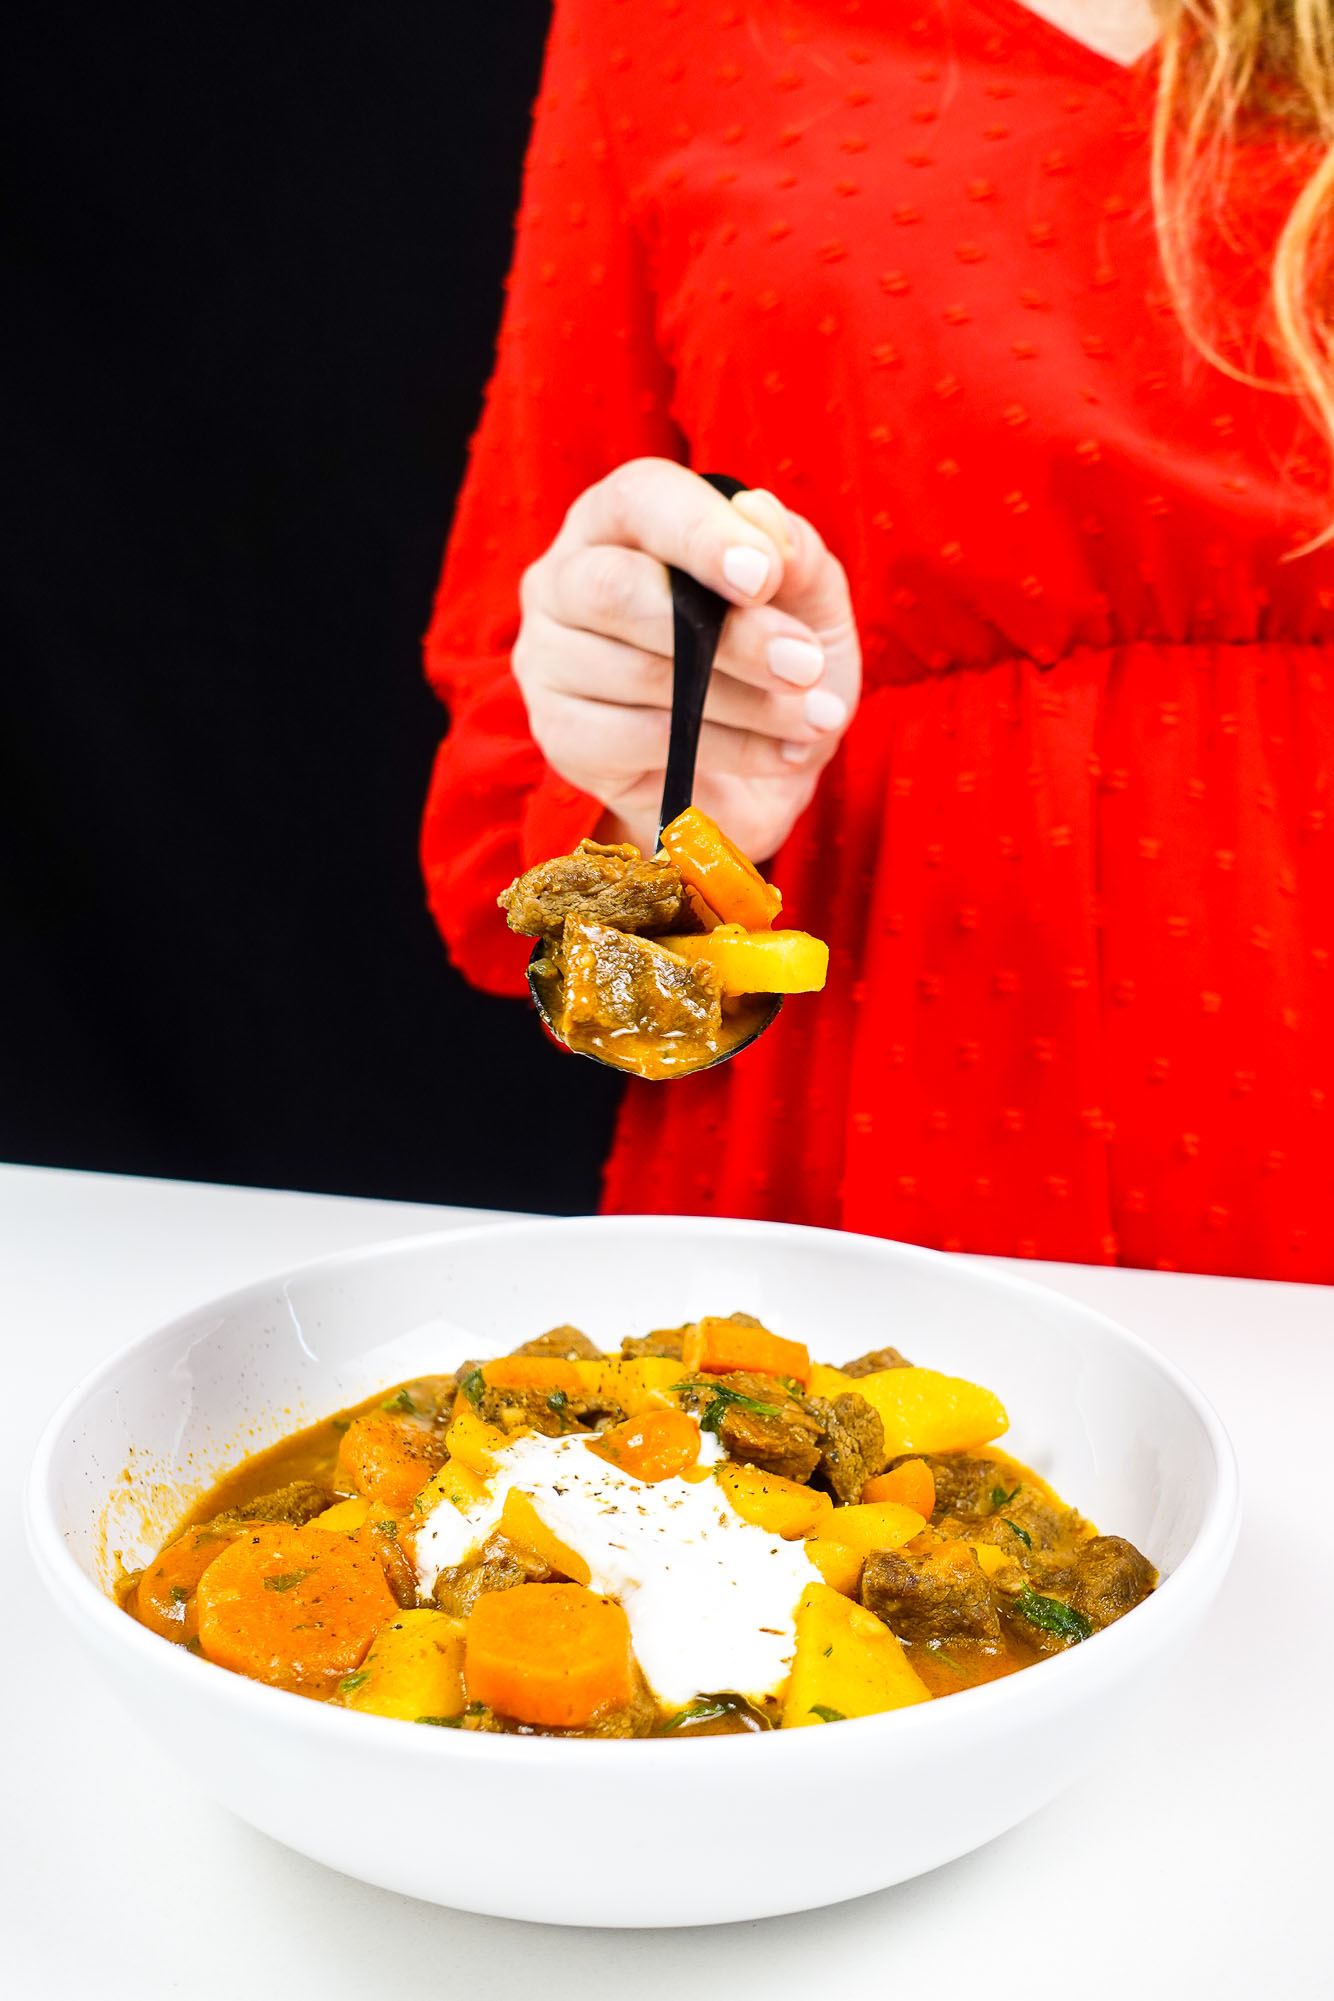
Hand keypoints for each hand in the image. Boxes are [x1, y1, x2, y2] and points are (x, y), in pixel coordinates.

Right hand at [512, 458, 860, 860]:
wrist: (761, 763)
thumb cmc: (773, 657)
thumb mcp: (809, 598)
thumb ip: (795, 553)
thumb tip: (759, 514)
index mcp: (620, 519)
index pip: (638, 500)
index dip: (701, 534)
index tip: (765, 576)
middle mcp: (565, 579)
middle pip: (617, 589)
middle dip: (728, 633)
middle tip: (805, 666)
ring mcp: (550, 659)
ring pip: (639, 673)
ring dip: (745, 701)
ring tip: (812, 720)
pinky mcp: (561, 733)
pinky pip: (639, 740)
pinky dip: (726, 748)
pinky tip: (778, 754)